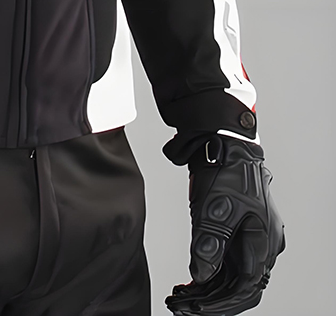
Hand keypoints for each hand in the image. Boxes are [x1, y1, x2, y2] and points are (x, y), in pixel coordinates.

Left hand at [166, 135, 284, 315]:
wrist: (223, 145)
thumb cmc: (225, 172)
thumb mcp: (213, 209)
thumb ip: (209, 245)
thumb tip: (200, 275)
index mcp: (264, 241)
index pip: (245, 286)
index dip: (220, 302)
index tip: (195, 310)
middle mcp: (263, 244)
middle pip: (240, 286)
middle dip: (211, 300)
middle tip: (181, 306)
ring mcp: (252, 238)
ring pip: (232, 276)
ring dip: (207, 289)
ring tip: (179, 297)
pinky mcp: (239, 232)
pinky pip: (227, 262)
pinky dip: (209, 273)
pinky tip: (189, 282)